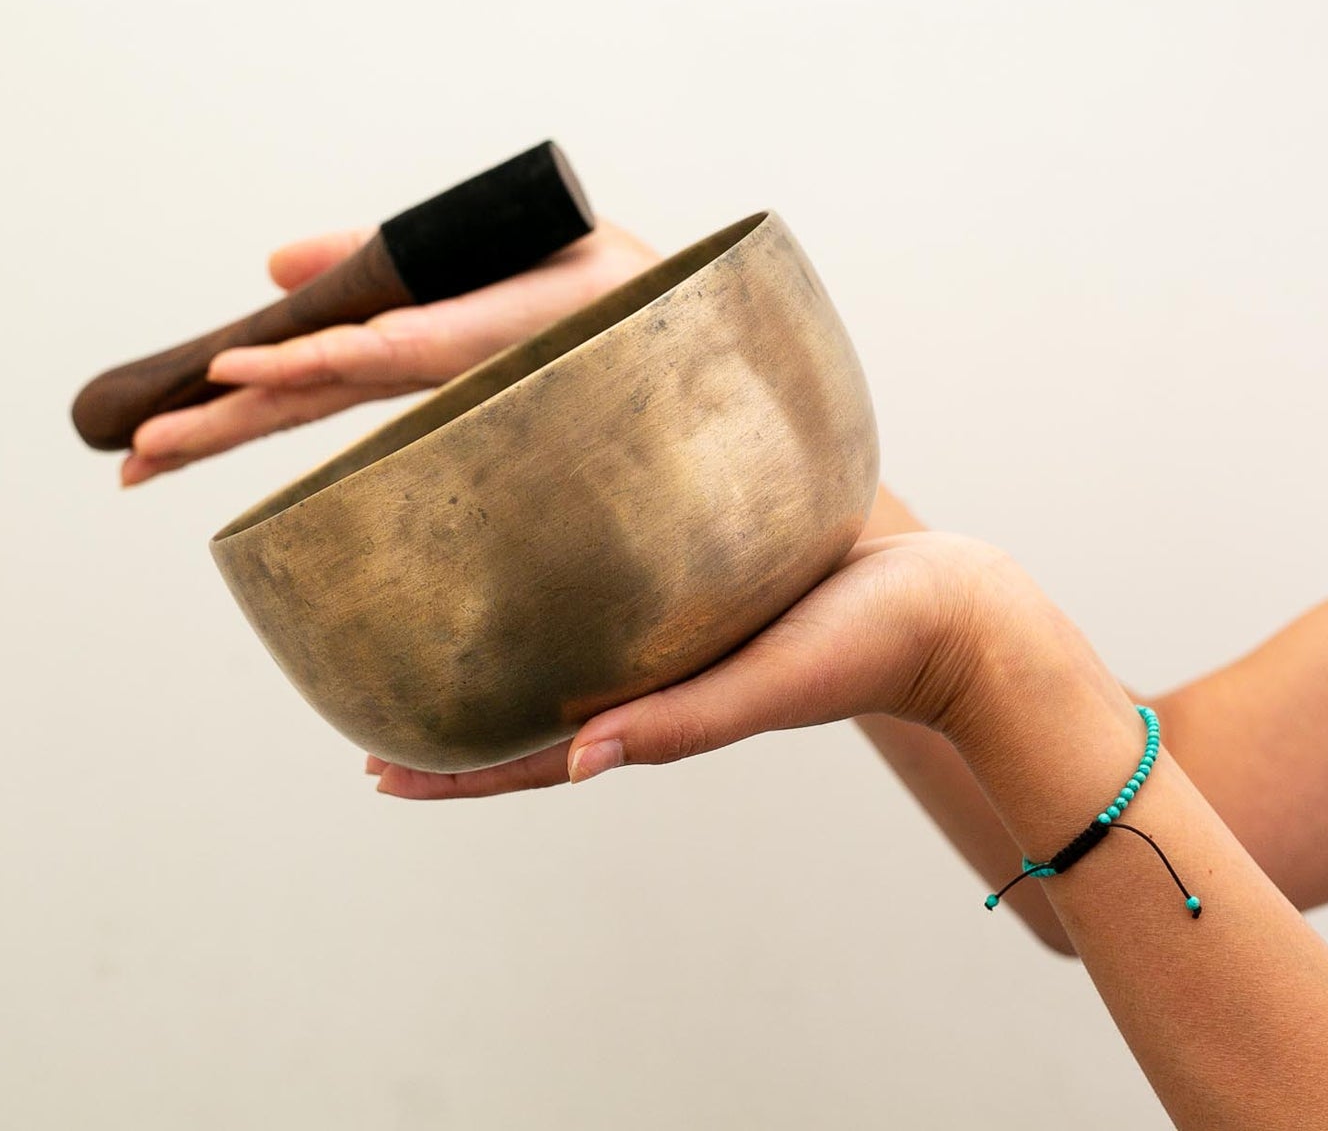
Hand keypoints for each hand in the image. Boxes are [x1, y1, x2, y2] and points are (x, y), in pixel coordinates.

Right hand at [121, 222, 659, 484]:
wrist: (686, 295)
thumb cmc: (602, 289)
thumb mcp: (473, 253)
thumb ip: (374, 259)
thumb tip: (276, 267)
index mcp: (416, 351)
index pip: (304, 384)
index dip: (227, 409)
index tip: (152, 438)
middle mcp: (427, 366)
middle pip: (301, 400)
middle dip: (211, 432)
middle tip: (129, 463)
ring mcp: (451, 358)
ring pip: (325, 387)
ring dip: (240, 409)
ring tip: (160, 436)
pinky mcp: (486, 342)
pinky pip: (389, 350)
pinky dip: (318, 359)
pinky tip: (256, 365)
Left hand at [369, 532, 1100, 798]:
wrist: (956, 602)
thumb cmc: (871, 647)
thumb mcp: (769, 686)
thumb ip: (682, 722)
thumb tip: (578, 759)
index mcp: (659, 710)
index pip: (536, 757)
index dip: (457, 774)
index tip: (375, 774)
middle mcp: (655, 674)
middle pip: (533, 708)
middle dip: (455, 712)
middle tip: (371, 700)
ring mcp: (677, 632)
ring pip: (567, 649)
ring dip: (500, 648)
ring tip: (431, 624)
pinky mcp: (707, 579)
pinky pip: (616, 592)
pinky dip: (564, 589)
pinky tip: (539, 552)